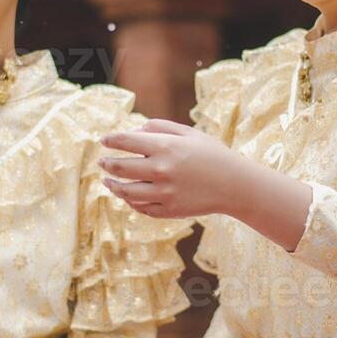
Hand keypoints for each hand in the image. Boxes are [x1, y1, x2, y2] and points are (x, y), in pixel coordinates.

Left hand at [98, 119, 249, 218]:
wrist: (235, 185)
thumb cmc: (212, 154)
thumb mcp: (189, 133)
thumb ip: (160, 127)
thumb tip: (135, 131)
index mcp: (165, 147)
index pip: (125, 141)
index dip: (110, 140)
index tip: (104, 140)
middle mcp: (161, 170)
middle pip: (120, 168)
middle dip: (107, 164)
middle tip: (101, 162)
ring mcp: (164, 193)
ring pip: (126, 191)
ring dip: (112, 186)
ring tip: (108, 182)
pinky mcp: (169, 210)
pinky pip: (141, 207)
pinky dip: (130, 201)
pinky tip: (127, 195)